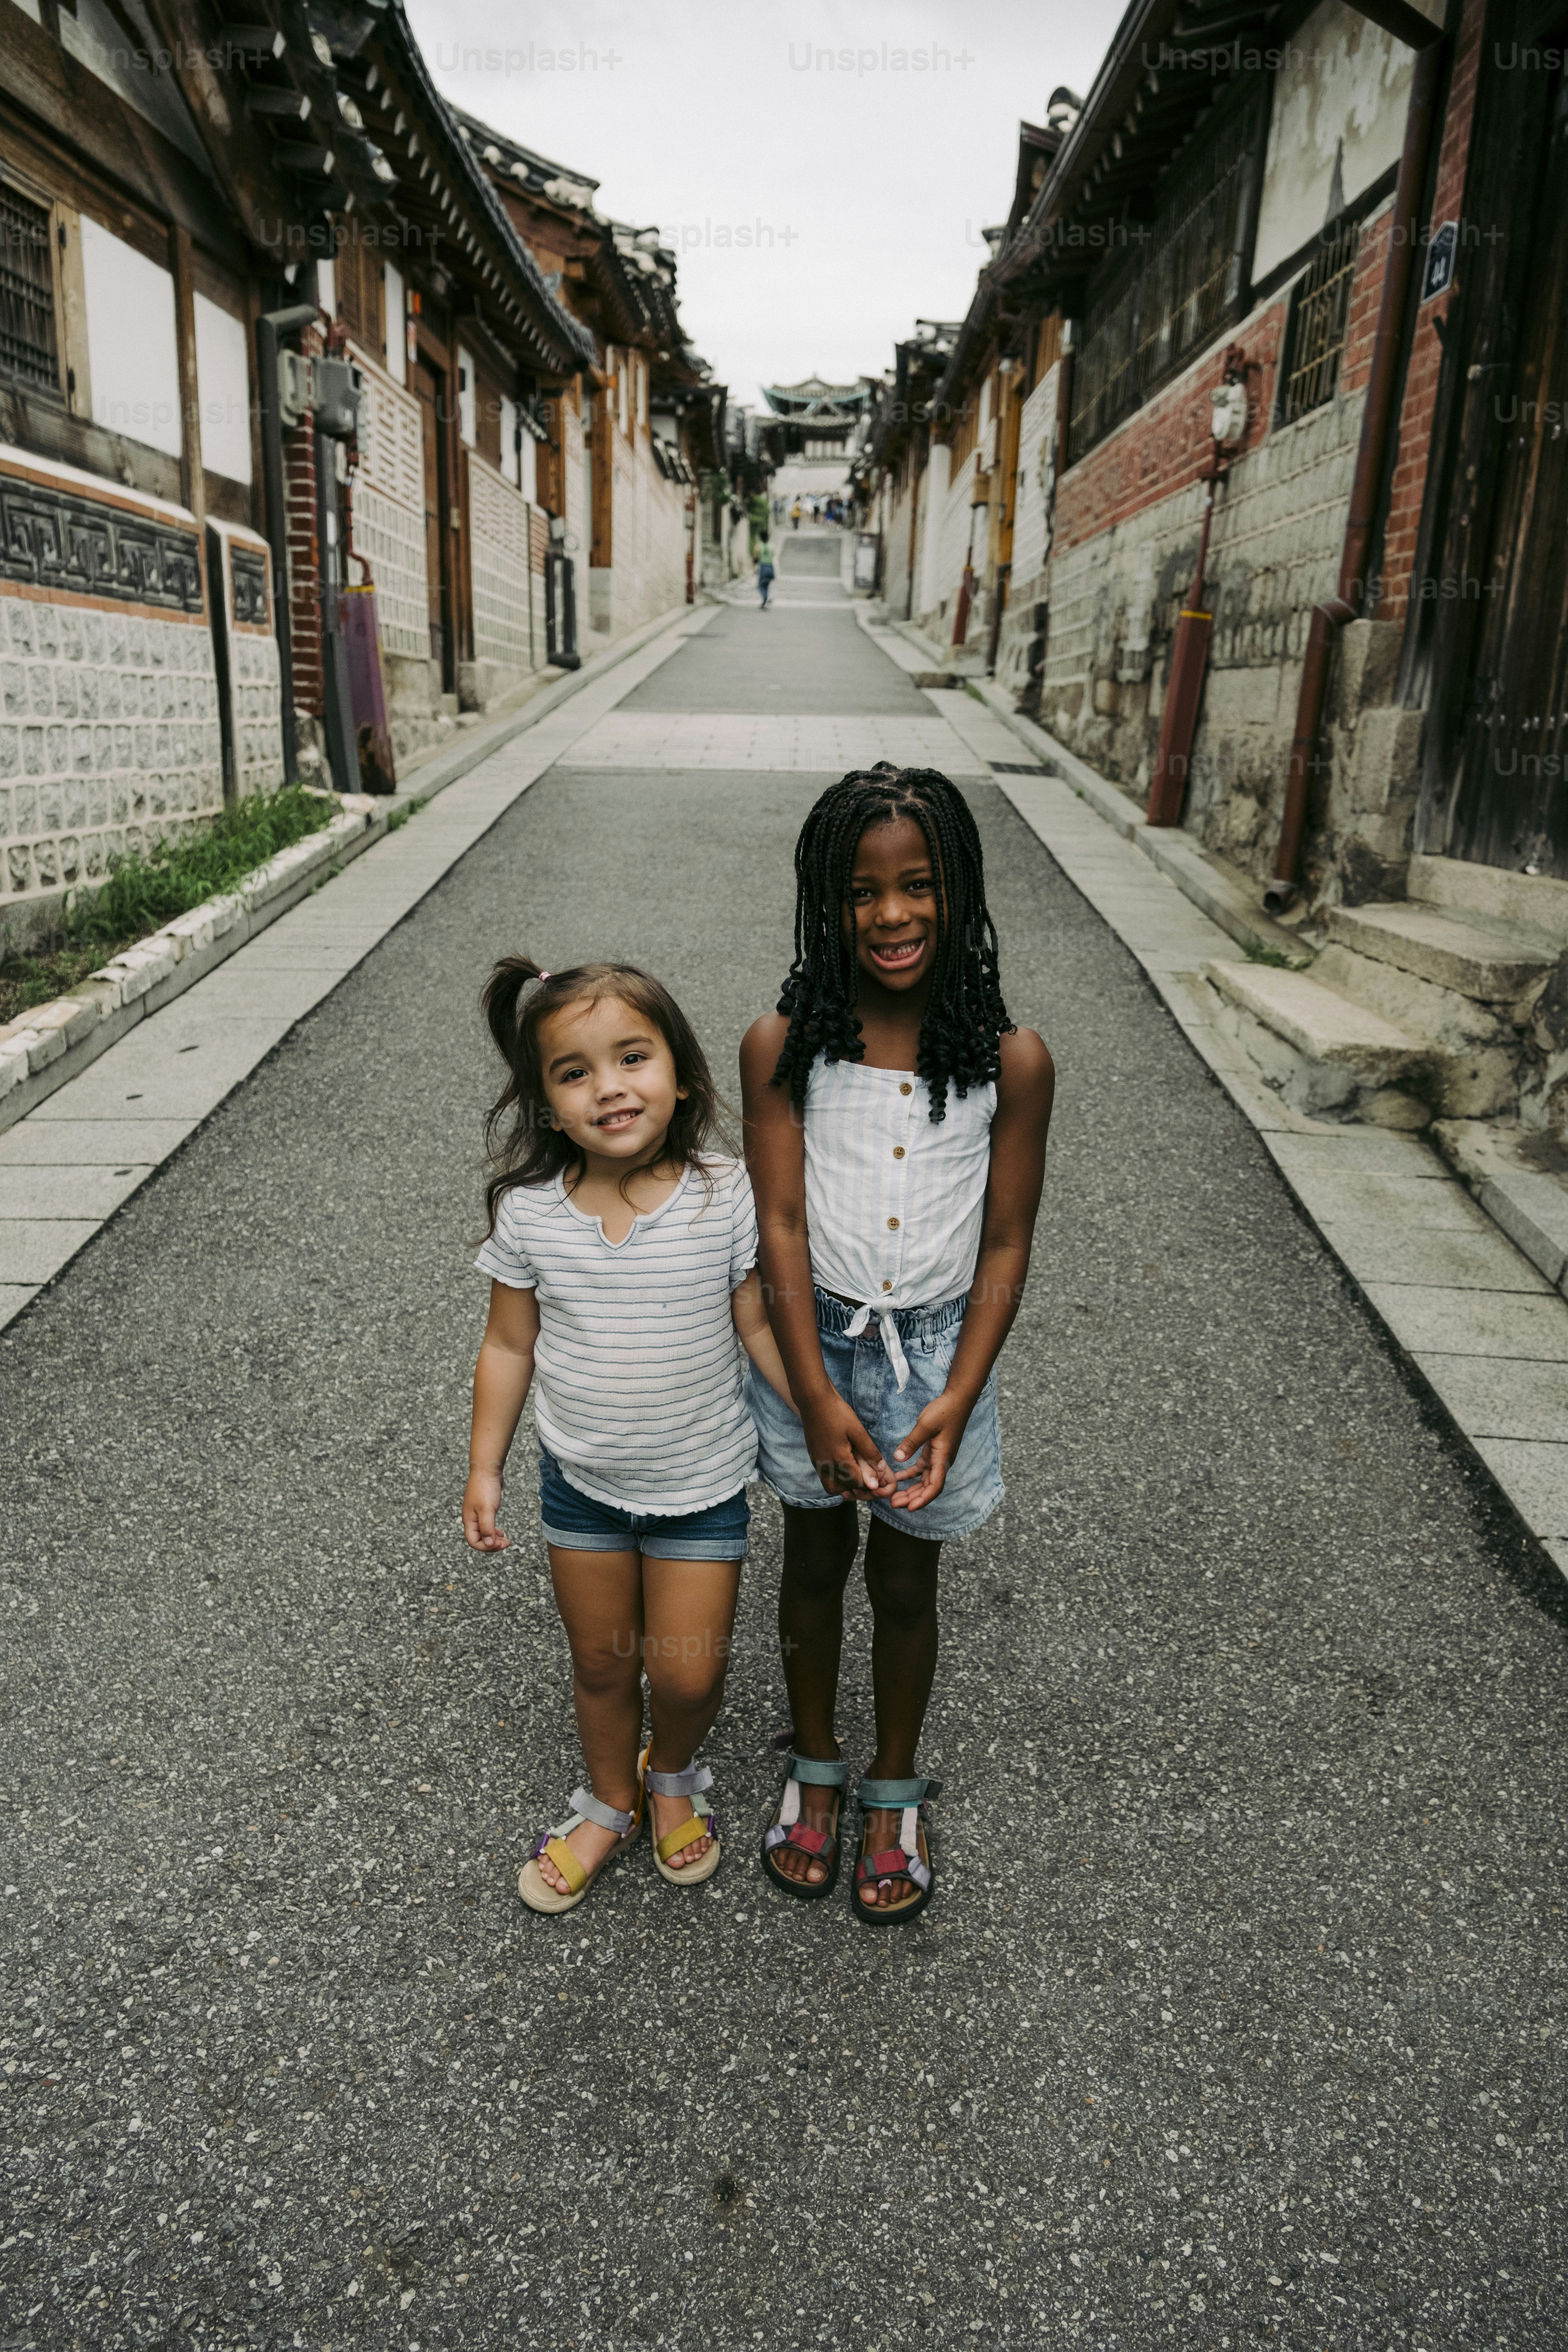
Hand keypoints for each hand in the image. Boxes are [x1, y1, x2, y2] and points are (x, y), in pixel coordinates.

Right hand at [463, 1468, 507, 1549]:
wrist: (487, 1470)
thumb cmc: (485, 1488)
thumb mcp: (487, 1510)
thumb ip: (487, 1528)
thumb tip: (489, 1545)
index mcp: (469, 1521)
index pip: (474, 1542)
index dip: (486, 1547)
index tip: (500, 1544)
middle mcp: (471, 1519)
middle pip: (479, 1540)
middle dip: (492, 1545)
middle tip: (506, 1543)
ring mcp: (477, 1514)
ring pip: (484, 1533)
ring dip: (494, 1539)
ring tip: (505, 1539)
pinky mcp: (484, 1509)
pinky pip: (487, 1526)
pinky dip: (494, 1531)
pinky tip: (500, 1531)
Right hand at [800, 1392, 895, 1498]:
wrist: (813, 1402)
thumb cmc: (837, 1413)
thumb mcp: (858, 1431)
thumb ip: (869, 1452)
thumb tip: (881, 1469)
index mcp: (839, 1459)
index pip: (858, 1482)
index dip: (871, 1483)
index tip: (880, 1478)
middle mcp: (826, 1466)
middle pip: (845, 1488)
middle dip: (859, 1487)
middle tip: (870, 1478)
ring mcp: (818, 1463)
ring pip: (832, 1487)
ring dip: (845, 1486)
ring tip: (857, 1476)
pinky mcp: (814, 1458)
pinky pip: (825, 1478)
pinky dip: (836, 1479)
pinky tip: (845, 1468)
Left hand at [887, 1389, 975, 1511]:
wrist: (957, 1400)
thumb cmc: (945, 1411)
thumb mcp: (926, 1425)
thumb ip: (912, 1442)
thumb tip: (898, 1457)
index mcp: (943, 1458)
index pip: (935, 1486)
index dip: (923, 1499)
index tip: (910, 1508)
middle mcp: (942, 1462)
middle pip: (928, 1487)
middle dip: (912, 1498)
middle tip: (893, 1503)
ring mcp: (938, 1457)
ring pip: (924, 1480)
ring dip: (911, 1489)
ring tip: (894, 1496)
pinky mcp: (933, 1451)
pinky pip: (921, 1469)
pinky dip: (910, 1475)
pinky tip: (898, 1477)